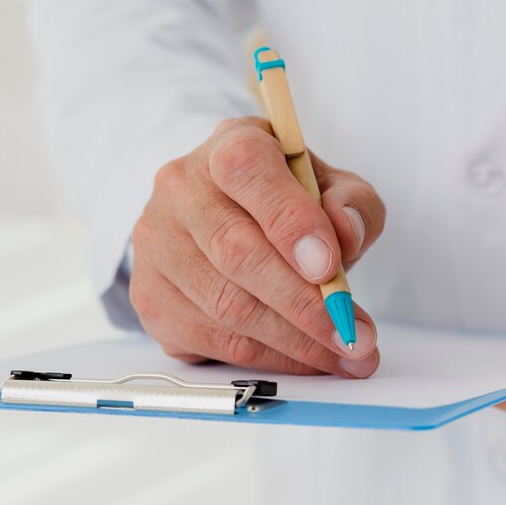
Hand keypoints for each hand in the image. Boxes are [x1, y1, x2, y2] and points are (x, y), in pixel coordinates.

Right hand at [129, 116, 385, 377]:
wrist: (228, 214)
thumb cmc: (287, 198)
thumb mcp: (333, 186)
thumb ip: (352, 203)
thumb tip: (347, 233)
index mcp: (230, 146)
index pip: (247, 172)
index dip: (289, 221)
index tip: (329, 266)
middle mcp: (181, 190)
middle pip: (237, 253)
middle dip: (305, 304)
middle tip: (353, 333)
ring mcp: (158, 245)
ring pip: (227, 306)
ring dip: (295, 341)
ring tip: (346, 353)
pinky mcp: (152, 297)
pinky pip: (213, 340)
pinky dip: (271, 357)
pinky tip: (309, 359)